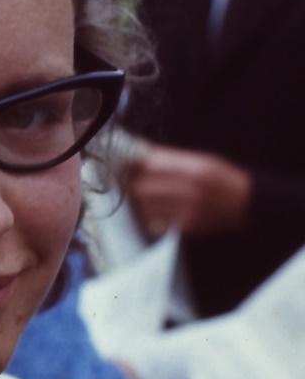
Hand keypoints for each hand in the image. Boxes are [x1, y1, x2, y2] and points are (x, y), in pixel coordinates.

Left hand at [124, 142, 251, 236]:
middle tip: (134, 180)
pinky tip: (158, 209)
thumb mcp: (202, 160)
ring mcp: (189, 211)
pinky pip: (156, 221)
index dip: (136, 164)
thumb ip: (171, 158)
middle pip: (143, 188)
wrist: (248, 204)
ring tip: (147, 194)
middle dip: (135, 183)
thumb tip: (141, 152)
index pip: (152, 165)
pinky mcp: (187, 227)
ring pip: (146, 206)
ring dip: (141, 200)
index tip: (130, 164)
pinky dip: (152, 215)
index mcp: (196, 169)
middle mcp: (192, 190)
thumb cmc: (223, 179)